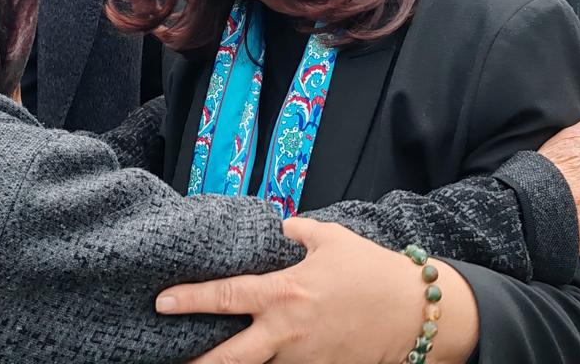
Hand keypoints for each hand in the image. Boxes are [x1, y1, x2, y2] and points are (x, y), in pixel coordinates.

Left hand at [156, 217, 477, 363]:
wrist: (416, 313)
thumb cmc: (372, 270)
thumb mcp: (331, 238)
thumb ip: (297, 233)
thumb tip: (279, 229)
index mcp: (285, 294)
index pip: (227, 296)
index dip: (191, 299)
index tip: (162, 302)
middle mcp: (287, 333)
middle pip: (230, 357)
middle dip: (196, 363)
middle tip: (168, 360)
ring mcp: (304, 360)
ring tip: (205, 359)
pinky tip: (256, 360)